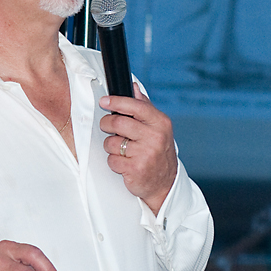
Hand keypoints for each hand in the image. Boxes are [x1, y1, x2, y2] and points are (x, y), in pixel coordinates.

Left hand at [99, 93, 177, 212]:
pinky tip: (124, 163)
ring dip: (111, 146)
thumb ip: (144, 106)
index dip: (116, 101)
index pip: (135, 106)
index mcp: (161, 123)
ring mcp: (146, 154)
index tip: (104, 101)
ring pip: (112, 142)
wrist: (166, 183)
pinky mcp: (135, 169)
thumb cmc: (158, 152)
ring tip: (122, 150)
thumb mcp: (157, 127)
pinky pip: (112, 160)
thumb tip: (133, 87)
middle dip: (107, 124)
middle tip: (108, 127)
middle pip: (118, 122)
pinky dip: (114, 162)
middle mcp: (155, 137)